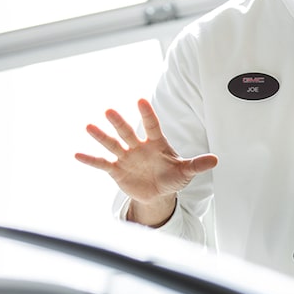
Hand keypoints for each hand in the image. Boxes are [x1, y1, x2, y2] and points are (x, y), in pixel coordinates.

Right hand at [75, 98, 217, 223]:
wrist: (159, 193)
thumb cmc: (173, 177)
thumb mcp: (186, 172)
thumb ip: (197, 165)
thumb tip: (215, 159)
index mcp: (156, 143)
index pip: (152, 126)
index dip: (147, 114)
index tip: (140, 100)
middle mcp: (139, 147)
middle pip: (128, 132)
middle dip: (119, 123)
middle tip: (109, 111)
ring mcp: (126, 158)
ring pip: (113, 144)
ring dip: (101, 137)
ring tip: (89, 127)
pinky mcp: (117, 170)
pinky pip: (102, 164)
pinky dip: (91, 160)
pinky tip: (77, 155)